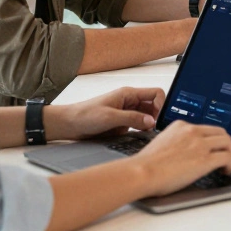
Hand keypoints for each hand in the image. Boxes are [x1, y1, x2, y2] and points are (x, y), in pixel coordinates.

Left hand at [46, 87, 164, 140]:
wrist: (69, 125)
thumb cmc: (84, 115)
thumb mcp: (110, 117)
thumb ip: (132, 118)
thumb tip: (151, 121)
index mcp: (128, 94)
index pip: (155, 93)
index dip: (161, 104)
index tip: (159, 118)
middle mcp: (130, 102)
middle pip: (154, 105)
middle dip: (157, 116)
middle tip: (155, 129)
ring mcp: (127, 113)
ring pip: (148, 116)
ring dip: (150, 124)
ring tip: (148, 134)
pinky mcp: (123, 123)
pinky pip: (139, 125)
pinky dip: (143, 130)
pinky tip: (140, 136)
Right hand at [132, 120, 230, 196]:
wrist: (141, 172)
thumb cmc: (145, 165)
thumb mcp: (161, 143)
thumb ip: (175, 142)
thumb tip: (184, 152)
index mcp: (181, 126)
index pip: (204, 128)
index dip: (212, 139)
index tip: (213, 146)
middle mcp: (192, 131)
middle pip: (220, 132)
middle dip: (225, 144)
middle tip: (224, 154)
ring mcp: (200, 144)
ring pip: (227, 142)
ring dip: (230, 153)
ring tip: (226, 164)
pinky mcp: (205, 159)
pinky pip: (227, 158)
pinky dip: (230, 164)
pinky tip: (226, 171)